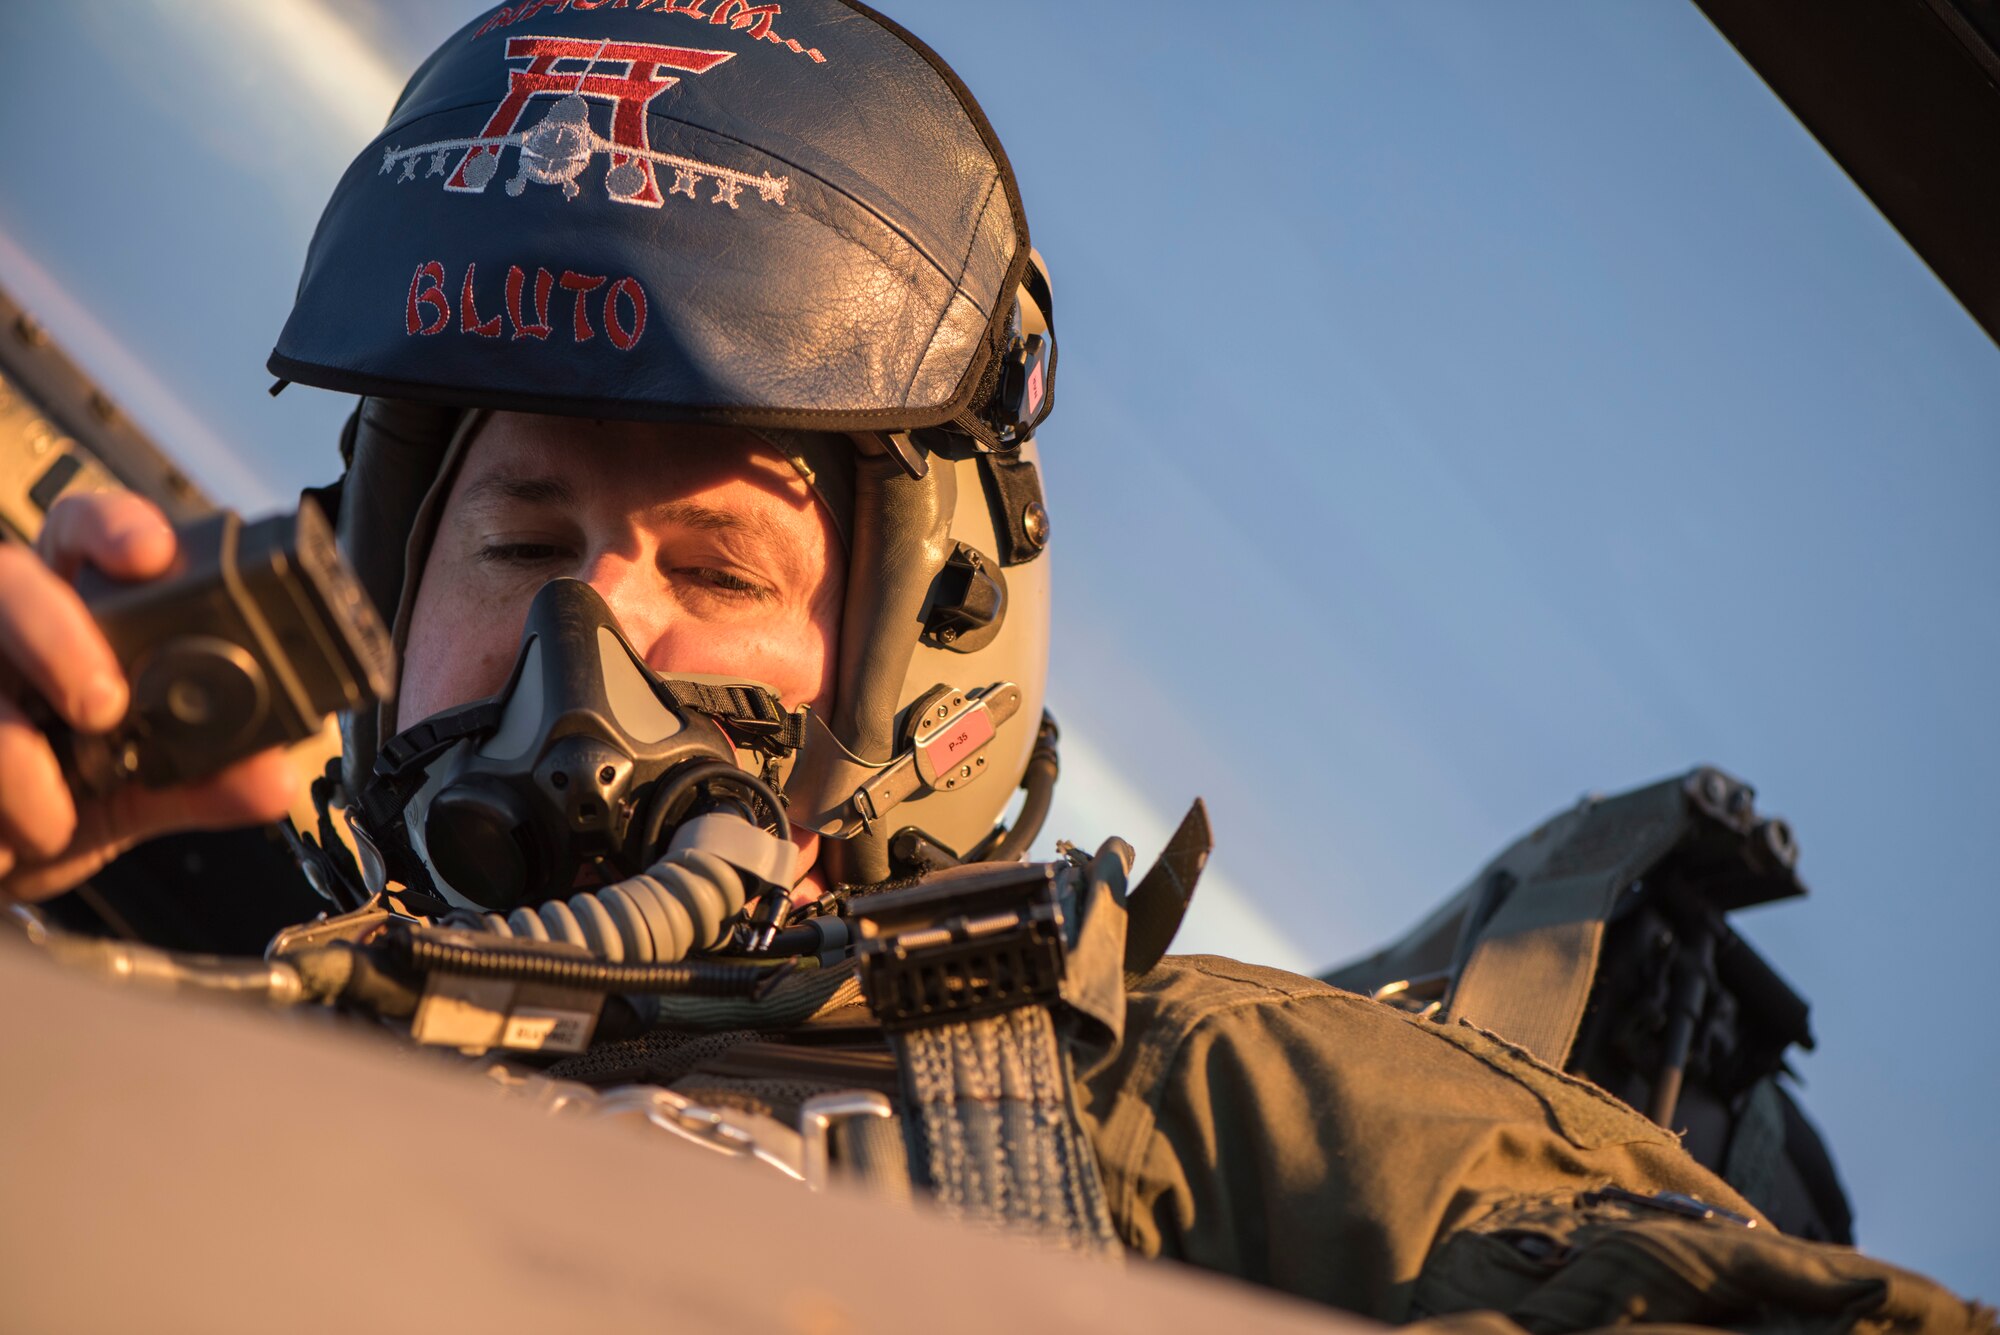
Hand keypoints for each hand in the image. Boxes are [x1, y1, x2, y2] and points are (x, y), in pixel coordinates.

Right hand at [0, 492, 297, 901]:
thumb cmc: (61, 803)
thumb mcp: (136, 796)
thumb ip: (204, 782)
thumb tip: (269, 777)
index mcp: (71, 617)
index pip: (84, 534)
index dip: (114, 526)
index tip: (151, 556)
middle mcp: (5, 629)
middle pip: (11, 579)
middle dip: (55, 635)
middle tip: (102, 706)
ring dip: (12, 755)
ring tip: (53, 819)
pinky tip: (8, 839)